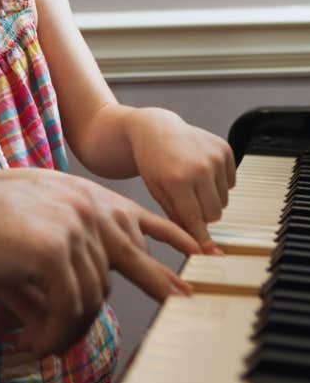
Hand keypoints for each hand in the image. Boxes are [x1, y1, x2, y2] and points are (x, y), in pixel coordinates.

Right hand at [0, 168, 198, 357]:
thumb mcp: (27, 228)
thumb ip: (62, 261)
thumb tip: (73, 312)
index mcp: (77, 193)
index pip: (135, 215)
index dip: (170, 236)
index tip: (201, 252)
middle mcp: (83, 206)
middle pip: (132, 258)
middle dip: (162, 284)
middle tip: (185, 304)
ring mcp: (71, 226)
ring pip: (93, 296)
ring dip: (68, 326)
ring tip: (38, 339)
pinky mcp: (54, 251)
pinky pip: (68, 310)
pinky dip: (52, 334)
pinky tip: (29, 340)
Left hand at [127, 107, 235, 250]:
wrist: (155, 128)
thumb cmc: (152, 162)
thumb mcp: (156, 191)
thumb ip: (177, 217)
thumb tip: (197, 246)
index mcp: (177, 180)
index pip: (196, 220)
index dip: (202, 240)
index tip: (210, 254)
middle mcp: (199, 168)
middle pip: (215, 214)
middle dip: (203, 215)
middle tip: (188, 203)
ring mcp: (214, 157)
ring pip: (224, 200)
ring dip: (210, 198)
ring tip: (192, 184)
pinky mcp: (224, 149)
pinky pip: (231, 182)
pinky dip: (219, 183)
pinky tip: (201, 172)